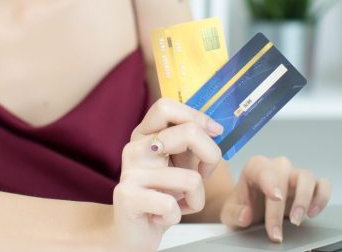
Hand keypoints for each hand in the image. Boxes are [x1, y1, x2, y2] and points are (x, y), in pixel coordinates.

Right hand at [111, 99, 224, 250]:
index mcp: (144, 136)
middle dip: (211, 155)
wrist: (129, 234)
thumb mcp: (175, 165)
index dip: (196, 116)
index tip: (214, 132)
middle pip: (188, 133)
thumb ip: (188, 145)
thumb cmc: (158, 198)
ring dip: (196, 199)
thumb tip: (214, 128)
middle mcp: (135, 149)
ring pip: (191, 178)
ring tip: (177, 204)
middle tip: (206, 173)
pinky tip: (162, 217)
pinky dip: (177, 216)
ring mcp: (130, 172)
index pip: (167, 107)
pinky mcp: (127, 197)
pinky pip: (172, 205)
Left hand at [220, 155, 331, 242]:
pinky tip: (313, 213)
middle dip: (282, 203)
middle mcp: (277, 168)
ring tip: (297, 220)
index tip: (275, 197)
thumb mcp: (229, 213)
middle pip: (285, 175)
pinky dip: (322, 198)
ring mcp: (294, 176)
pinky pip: (323, 185)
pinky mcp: (309, 187)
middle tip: (277, 229)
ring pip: (307, 177)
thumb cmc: (242, 206)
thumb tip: (245, 214)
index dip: (271, 183)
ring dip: (305, 199)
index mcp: (256, 168)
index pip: (264, 170)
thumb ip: (234, 213)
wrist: (250, 210)